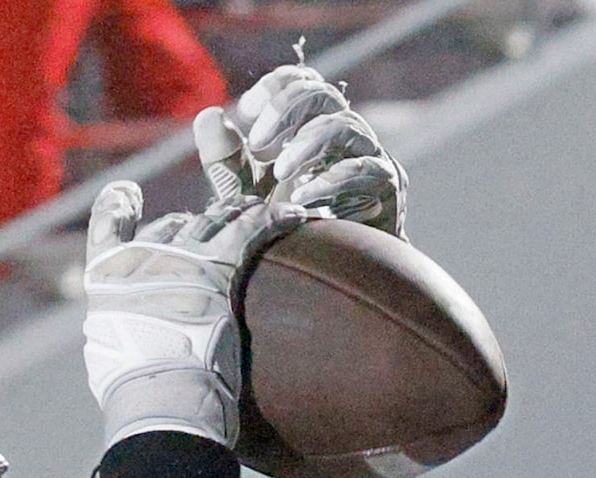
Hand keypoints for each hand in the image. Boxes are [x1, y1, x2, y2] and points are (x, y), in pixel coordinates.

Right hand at [82, 156, 286, 447]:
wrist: (159, 397)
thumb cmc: (133, 392)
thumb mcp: (107, 355)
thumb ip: (117, 330)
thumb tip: (124, 339)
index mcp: (106, 278)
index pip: (107, 228)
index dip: (116, 207)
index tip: (126, 192)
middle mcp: (140, 258)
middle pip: (173, 225)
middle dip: (194, 227)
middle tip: (217, 228)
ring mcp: (180, 257)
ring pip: (213, 220)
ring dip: (236, 215)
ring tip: (256, 213)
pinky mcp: (218, 265)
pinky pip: (252, 227)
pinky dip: (275, 217)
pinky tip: (296, 214)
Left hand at [218, 64, 406, 234]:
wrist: (327, 277)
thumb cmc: (287, 230)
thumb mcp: (246, 195)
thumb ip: (225, 161)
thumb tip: (208, 115)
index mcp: (313, 129)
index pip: (304, 84)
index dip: (277, 86)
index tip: (247, 111)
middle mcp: (344, 137)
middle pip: (324, 95)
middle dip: (287, 109)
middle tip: (258, 142)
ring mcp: (369, 158)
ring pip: (345, 125)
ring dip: (307, 144)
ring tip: (280, 172)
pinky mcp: (387, 187)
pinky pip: (363, 169)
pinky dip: (330, 181)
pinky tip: (301, 198)